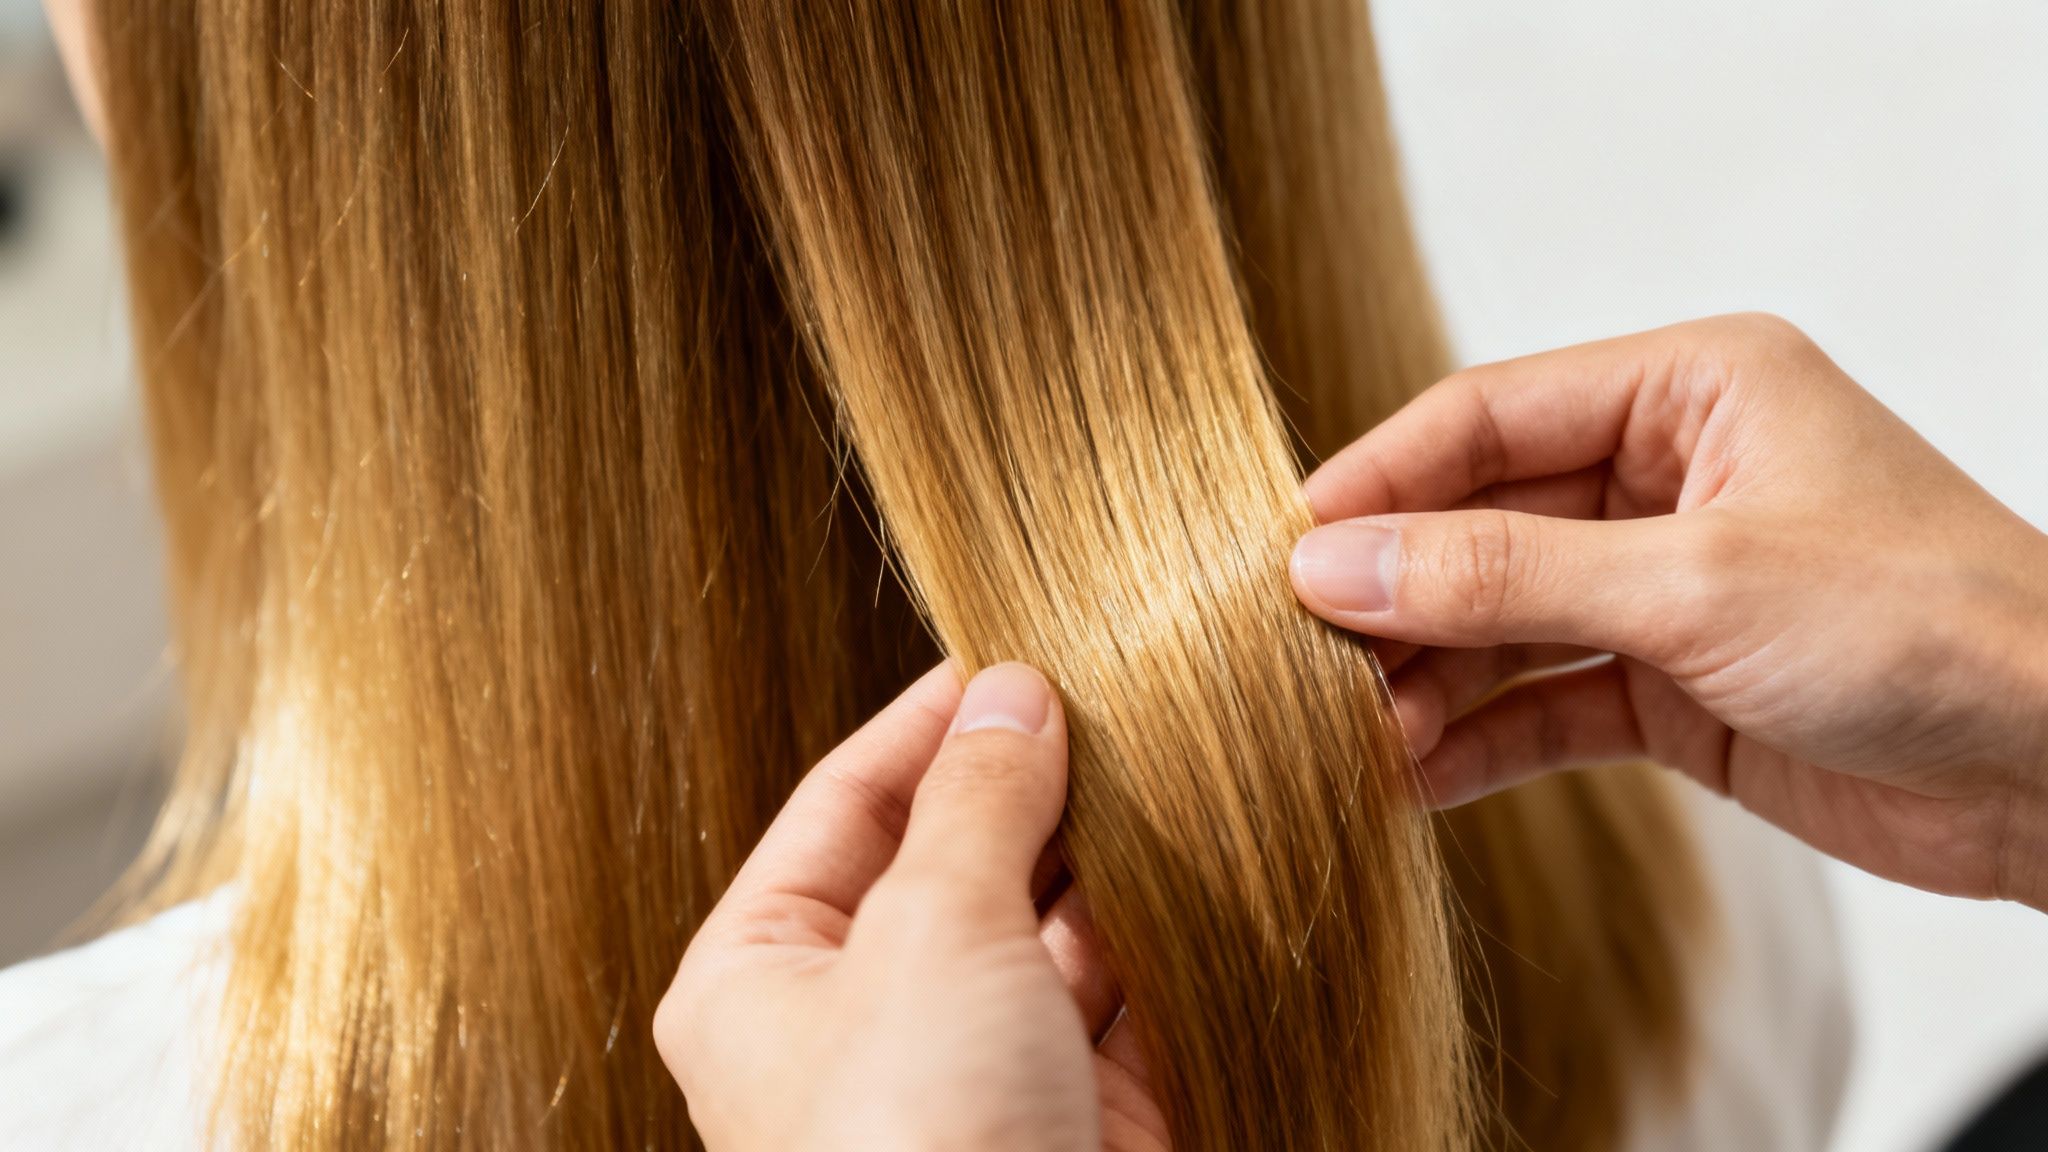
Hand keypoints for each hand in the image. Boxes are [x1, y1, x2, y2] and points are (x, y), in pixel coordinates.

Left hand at [654, 663, 1167, 1150]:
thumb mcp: (931, 935)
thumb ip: (977, 802)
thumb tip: (1009, 695)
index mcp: (760, 976)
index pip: (844, 803)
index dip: (930, 719)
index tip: (1014, 651)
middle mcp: (858, 1024)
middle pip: (953, 857)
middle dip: (1035, 782)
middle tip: (1118, 692)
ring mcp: (969, 1075)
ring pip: (1046, 927)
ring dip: (1110, 851)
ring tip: (1176, 758)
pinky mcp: (1070, 1121)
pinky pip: (1118, 1000)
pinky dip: (1166, 933)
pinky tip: (1208, 860)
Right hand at [1289, 314, 2047, 910]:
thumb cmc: (1927, 627)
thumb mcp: (1695, 584)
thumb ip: (1503, 574)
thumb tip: (1331, 566)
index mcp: (1689, 389)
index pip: (1486, 415)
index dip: (1377, 481)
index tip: (1282, 552)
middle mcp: (1669, 475)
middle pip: (1482, 519)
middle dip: (1394, 592)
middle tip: (1296, 656)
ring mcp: (1669, 584)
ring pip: (1505, 616)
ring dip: (1427, 674)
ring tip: (1345, 732)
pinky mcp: (1678, 685)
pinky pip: (1547, 699)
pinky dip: (1482, 736)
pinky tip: (1413, 775)